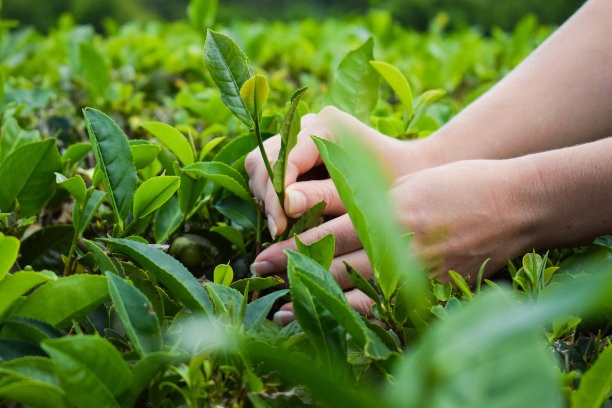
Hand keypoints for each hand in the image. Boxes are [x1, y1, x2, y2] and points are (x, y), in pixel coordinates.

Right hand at [245, 106, 425, 236]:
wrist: (411, 173)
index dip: (278, 193)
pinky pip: (270, 173)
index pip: (285, 158)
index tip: (281, 226)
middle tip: (279, 231)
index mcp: (326, 124)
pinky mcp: (297, 155)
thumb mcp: (360, 193)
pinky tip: (287, 219)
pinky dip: (273, 196)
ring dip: (267, 197)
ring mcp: (300, 138)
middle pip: (263, 158)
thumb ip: (324, 196)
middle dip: (267, 196)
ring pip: (261, 165)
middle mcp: (308, 126)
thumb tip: (287, 204)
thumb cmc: (394, 181)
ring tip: (282, 228)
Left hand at [253, 158, 536, 323]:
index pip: (326, 235)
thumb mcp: (409, 185)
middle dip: (292, 273)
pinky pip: (388, 308)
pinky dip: (355, 316)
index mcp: (386, 211)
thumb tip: (332, 225)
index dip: (290, 249)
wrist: (514, 204)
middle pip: (332, 264)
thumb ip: (371, 204)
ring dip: (315, 300)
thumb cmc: (460, 184)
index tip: (262, 256)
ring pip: (353, 291)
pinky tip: (335, 320)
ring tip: (284, 309)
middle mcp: (396, 244)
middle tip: (260, 279)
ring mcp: (416, 271)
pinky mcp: (433, 288)